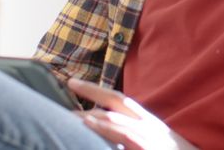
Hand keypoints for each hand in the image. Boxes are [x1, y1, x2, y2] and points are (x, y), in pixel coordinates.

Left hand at [66, 79, 197, 149]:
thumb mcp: (152, 144)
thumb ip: (132, 137)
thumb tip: (110, 136)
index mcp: (147, 121)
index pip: (121, 100)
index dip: (100, 90)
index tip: (78, 83)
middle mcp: (148, 123)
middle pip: (117, 99)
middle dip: (94, 89)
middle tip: (71, 81)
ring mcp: (149, 133)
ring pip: (117, 115)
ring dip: (93, 112)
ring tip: (71, 111)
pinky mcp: (147, 144)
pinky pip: (124, 132)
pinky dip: (106, 126)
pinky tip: (90, 123)